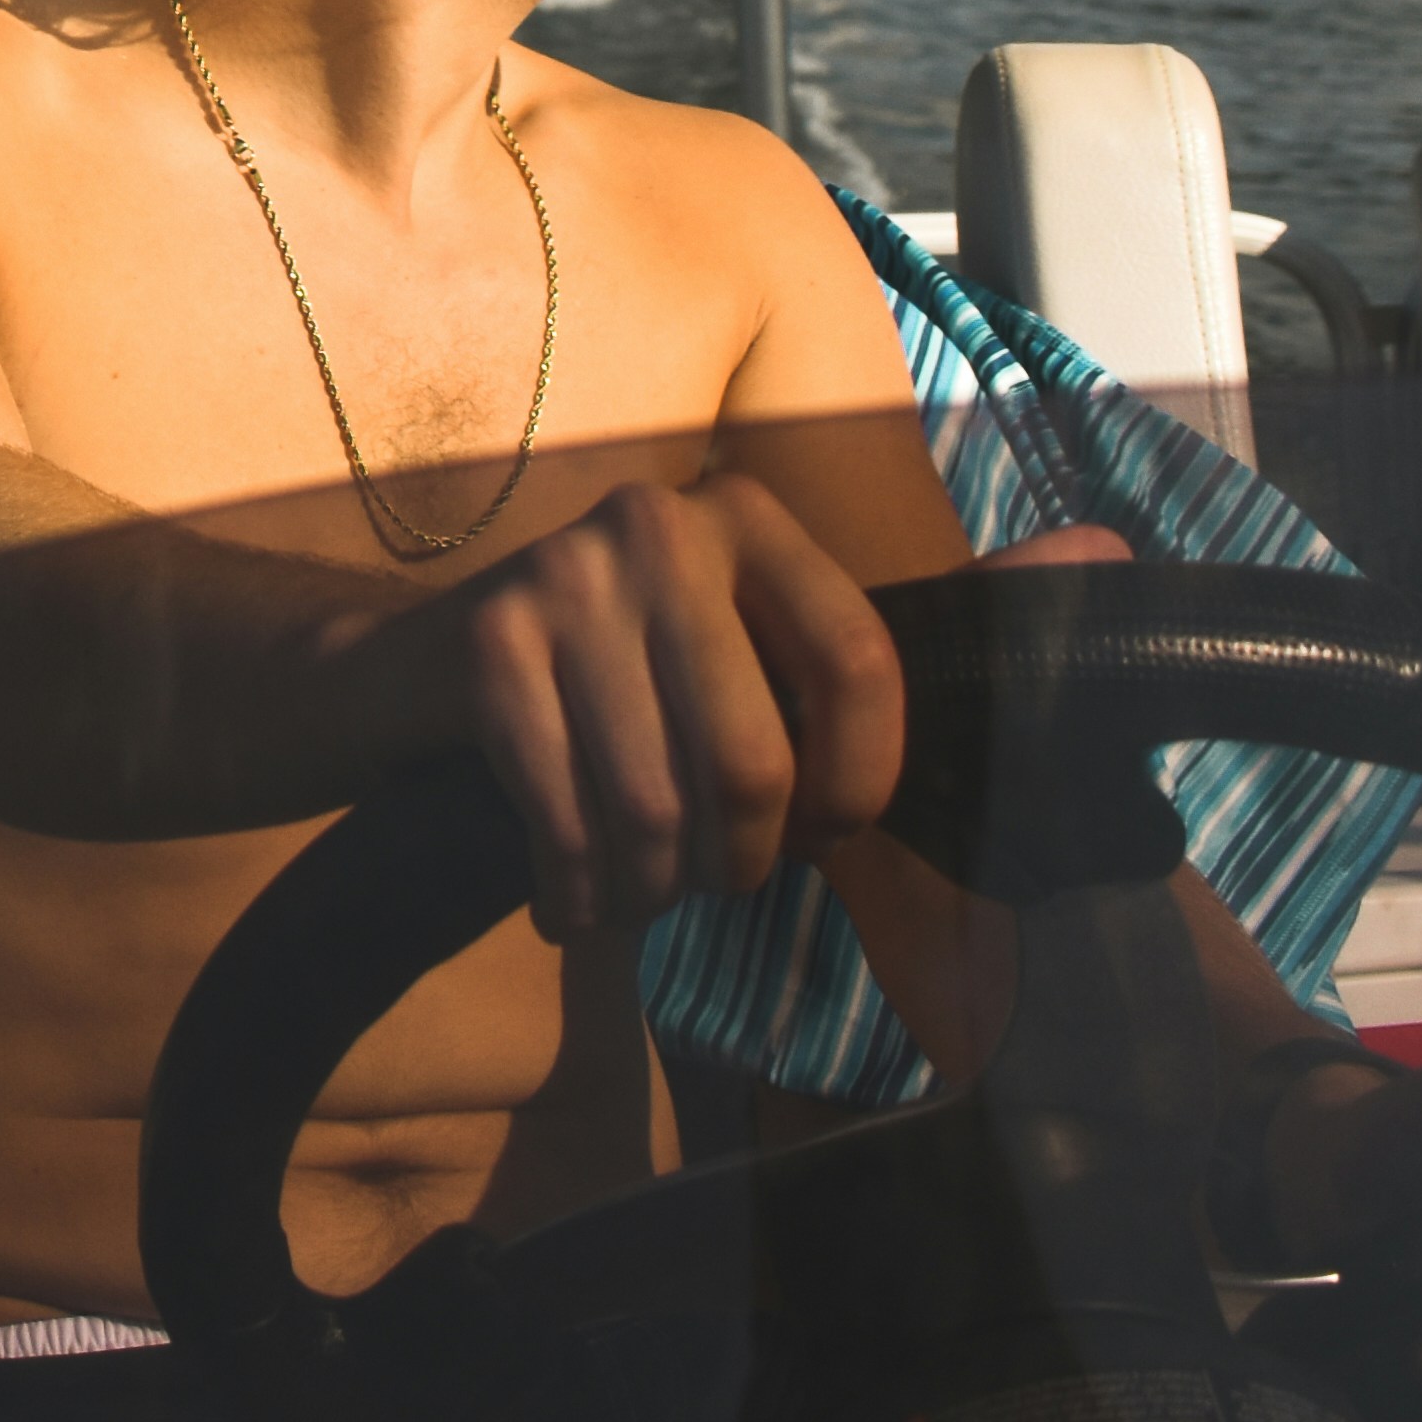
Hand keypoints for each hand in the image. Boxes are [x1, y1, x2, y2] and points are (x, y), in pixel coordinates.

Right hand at [415, 477, 905, 941]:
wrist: (425, 663)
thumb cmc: (621, 682)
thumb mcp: (730, 649)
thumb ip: (832, 679)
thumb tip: (996, 680)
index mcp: (745, 516)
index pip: (855, 660)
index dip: (860, 781)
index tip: (824, 837)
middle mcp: (659, 525)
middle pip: (751, 761)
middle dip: (743, 859)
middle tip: (721, 880)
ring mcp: (565, 576)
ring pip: (655, 808)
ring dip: (654, 891)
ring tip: (642, 899)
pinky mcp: (490, 642)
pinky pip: (565, 820)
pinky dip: (576, 894)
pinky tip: (572, 905)